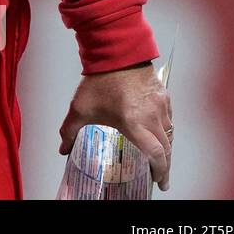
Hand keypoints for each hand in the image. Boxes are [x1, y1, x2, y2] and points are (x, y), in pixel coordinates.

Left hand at [58, 61, 171, 190]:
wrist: (116, 52)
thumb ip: (69, 131)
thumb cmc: (100, 80)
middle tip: (161, 176)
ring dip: (166, 147)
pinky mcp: (164, 95)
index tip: (159, 181)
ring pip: (170, 133)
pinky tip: (158, 132)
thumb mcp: (80, 108)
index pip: (156, 154)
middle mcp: (152, 116)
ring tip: (160, 157)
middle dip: (165, 165)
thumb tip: (63, 148)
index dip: (160, 171)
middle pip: (167, 148)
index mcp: (135, 123)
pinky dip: (166, 129)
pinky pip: (169, 118)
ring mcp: (161, 106)